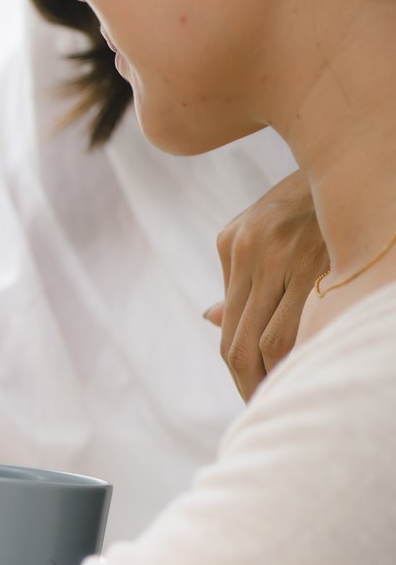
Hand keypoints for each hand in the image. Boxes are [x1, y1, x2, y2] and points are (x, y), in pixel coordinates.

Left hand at [207, 170, 326, 400]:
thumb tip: (210, 318)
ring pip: (268, 342)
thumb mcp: (263, 228)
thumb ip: (240, 275)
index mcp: (232, 242)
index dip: (240, 367)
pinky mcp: (319, 259)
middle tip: (264, 408)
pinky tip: (309, 366)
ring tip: (287, 396)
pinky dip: (301, 354)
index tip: (255, 389)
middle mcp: (250, 249)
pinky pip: (301, 326)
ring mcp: (284, 255)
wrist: (354, 156)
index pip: (229, 328)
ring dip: (274, 377)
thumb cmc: (311, 200)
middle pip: (240, 343)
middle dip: (249, 383)